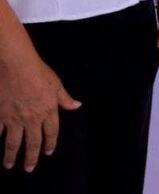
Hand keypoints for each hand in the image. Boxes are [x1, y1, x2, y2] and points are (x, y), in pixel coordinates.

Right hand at [0, 46, 80, 171]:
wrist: (16, 65)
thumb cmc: (37, 71)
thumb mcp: (55, 83)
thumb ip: (64, 98)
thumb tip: (76, 106)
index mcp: (48, 110)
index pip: (51, 132)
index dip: (50, 143)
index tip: (48, 152)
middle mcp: (32, 118)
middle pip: (32, 142)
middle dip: (31, 157)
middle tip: (29, 169)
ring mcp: (14, 118)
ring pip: (13, 142)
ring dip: (11, 155)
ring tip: (9, 165)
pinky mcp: (0, 115)